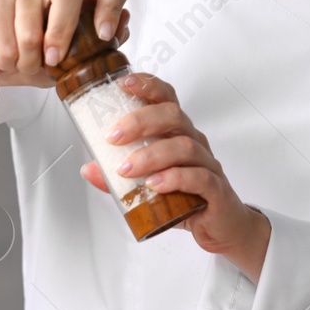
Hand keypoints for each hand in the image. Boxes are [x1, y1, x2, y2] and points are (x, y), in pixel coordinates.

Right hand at [0, 0, 130, 94]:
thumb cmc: (39, 57)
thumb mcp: (74, 61)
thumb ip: (99, 47)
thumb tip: (121, 29)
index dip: (112, 5)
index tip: (103, 36)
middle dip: (62, 32)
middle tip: (53, 61)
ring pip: (32, 19)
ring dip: (28, 56)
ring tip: (25, 66)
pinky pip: (6, 29)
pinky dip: (8, 56)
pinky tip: (7, 59)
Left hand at [81, 73, 271, 281]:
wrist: (221, 225)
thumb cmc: (187, 197)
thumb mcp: (148, 185)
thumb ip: (118, 178)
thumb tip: (89, 168)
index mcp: (177, 134)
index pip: (167, 100)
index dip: (148, 86)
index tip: (124, 84)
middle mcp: (194, 143)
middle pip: (173, 116)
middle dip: (140, 121)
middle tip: (113, 136)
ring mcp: (207, 165)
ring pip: (185, 146)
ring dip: (151, 155)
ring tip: (127, 168)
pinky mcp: (216, 190)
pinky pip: (199, 178)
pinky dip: (175, 178)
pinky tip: (155, 184)